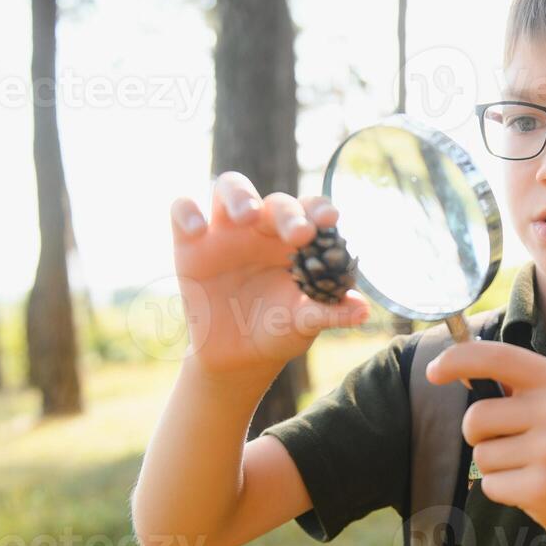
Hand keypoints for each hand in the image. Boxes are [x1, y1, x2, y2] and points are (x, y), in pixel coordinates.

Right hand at [169, 171, 369, 381]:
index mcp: (296, 240)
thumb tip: (363, 310)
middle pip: (274, 201)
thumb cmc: (278, 330)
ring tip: (247, 216)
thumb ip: (330, 313)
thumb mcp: (304, 324)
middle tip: (298, 234)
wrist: (236, 357)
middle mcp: (263, 228)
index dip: (320, 209)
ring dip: (239, 195)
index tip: (330, 220)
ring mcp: (226, 232)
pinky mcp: (190, 243)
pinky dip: (186, 212)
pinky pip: (182, 211)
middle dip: (287, 212)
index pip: (310, 210)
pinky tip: (197, 230)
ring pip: (229, 188)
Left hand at [424, 340, 545, 544]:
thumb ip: (516, 387)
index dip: (457, 359)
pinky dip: (504, 490)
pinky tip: (535, 489)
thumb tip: (458, 371)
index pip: (496, 357)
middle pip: (476, 417)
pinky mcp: (541, 487)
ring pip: (481, 455)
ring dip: (496, 466)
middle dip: (480, 435)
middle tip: (512, 444)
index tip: (434, 371)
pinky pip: (491, 485)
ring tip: (532, 468)